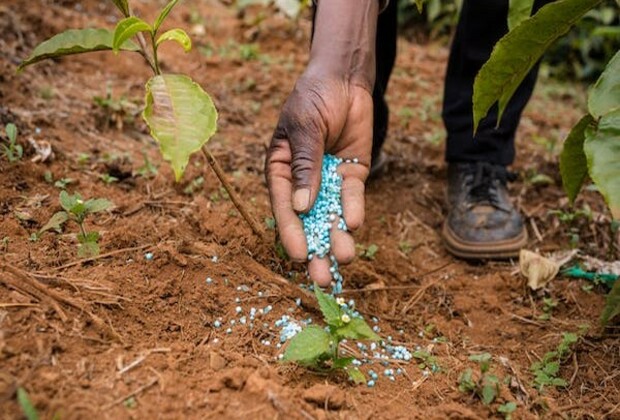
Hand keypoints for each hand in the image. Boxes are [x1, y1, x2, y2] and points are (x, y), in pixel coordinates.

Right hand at [266, 72, 372, 286]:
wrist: (344, 80)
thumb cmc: (313, 99)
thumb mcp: (305, 128)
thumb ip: (304, 165)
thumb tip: (301, 207)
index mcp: (281, 171)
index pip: (284, 207)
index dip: (291, 232)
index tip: (299, 256)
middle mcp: (303, 183)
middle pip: (308, 222)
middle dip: (316, 249)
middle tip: (324, 278)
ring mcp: (328, 181)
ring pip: (331, 216)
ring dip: (337, 237)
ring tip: (344, 258)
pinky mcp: (350, 177)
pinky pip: (352, 198)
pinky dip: (353, 210)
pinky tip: (354, 224)